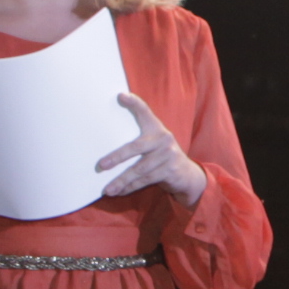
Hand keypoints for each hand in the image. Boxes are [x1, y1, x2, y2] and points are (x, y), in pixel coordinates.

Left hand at [94, 91, 208, 205]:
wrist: (187, 174)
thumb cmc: (160, 155)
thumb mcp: (153, 141)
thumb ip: (137, 135)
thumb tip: (111, 131)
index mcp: (156, 128)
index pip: (145, 112)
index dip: (134, 104)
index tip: (121, 96)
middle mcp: (163, 139)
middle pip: (136, 148)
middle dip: (117, 157)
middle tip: (101, 165)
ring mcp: (168, 155)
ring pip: (139, 169)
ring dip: (122, 181)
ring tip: (107, 189)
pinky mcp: (170, 170)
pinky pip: (146, 180)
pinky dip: (131, 187)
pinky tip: (120, 191)